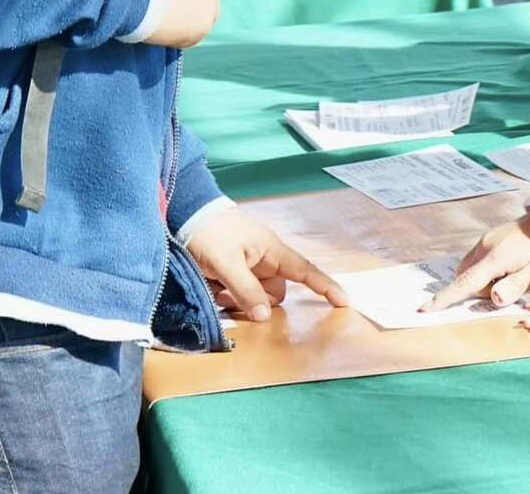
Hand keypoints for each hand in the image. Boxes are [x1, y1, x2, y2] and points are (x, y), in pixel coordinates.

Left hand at [185, 206, 349, 320]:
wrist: (184, 213)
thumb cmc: (209, 233)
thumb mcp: (226, 263)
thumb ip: (246, 290)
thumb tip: (264, 316)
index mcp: (271, 251)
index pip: (306, 271)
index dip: (325, 287)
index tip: (345, 303)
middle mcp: (264, 258)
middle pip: (274, 292)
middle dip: (256, 300)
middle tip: (228, 294)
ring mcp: (249, 264)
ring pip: (255, 295)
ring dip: (238, 299)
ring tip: (215, 288)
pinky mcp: (234, 269)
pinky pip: (239, 292)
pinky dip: (227, 294)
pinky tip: (211, 285)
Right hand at [422, 207, 529, 312]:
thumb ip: (516, 285)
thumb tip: (493, 298)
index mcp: (496, 256)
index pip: (465, 283)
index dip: (444, 298)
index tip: (423, 309)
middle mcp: (484, 247)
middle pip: (469, 282)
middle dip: (485, 293)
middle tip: (516, 284)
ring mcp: (483, 242)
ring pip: (471, 274)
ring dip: (486, 283)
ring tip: (515, 275)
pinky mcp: (486, 241)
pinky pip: (476, 265)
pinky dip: (486, 274)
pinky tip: (508, 269)